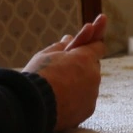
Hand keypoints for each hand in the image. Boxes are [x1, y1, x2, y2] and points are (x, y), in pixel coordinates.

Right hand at [23, 14, 105, 132]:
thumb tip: (70, 38)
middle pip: (92, 65)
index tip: (100, 22)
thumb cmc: (38, 77)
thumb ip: (62, 46)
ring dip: (79, 81)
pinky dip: (77, 97)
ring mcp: (92, 94)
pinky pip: (85, 99)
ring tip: (58, 85)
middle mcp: (93, 75)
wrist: (32, 107)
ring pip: (89, 83)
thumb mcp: (46, 55)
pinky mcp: (88, 109)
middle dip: (83, 63)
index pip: (97, 45)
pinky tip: (61, 98)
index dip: (94, 37)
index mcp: (85, 58)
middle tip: (65, 66)